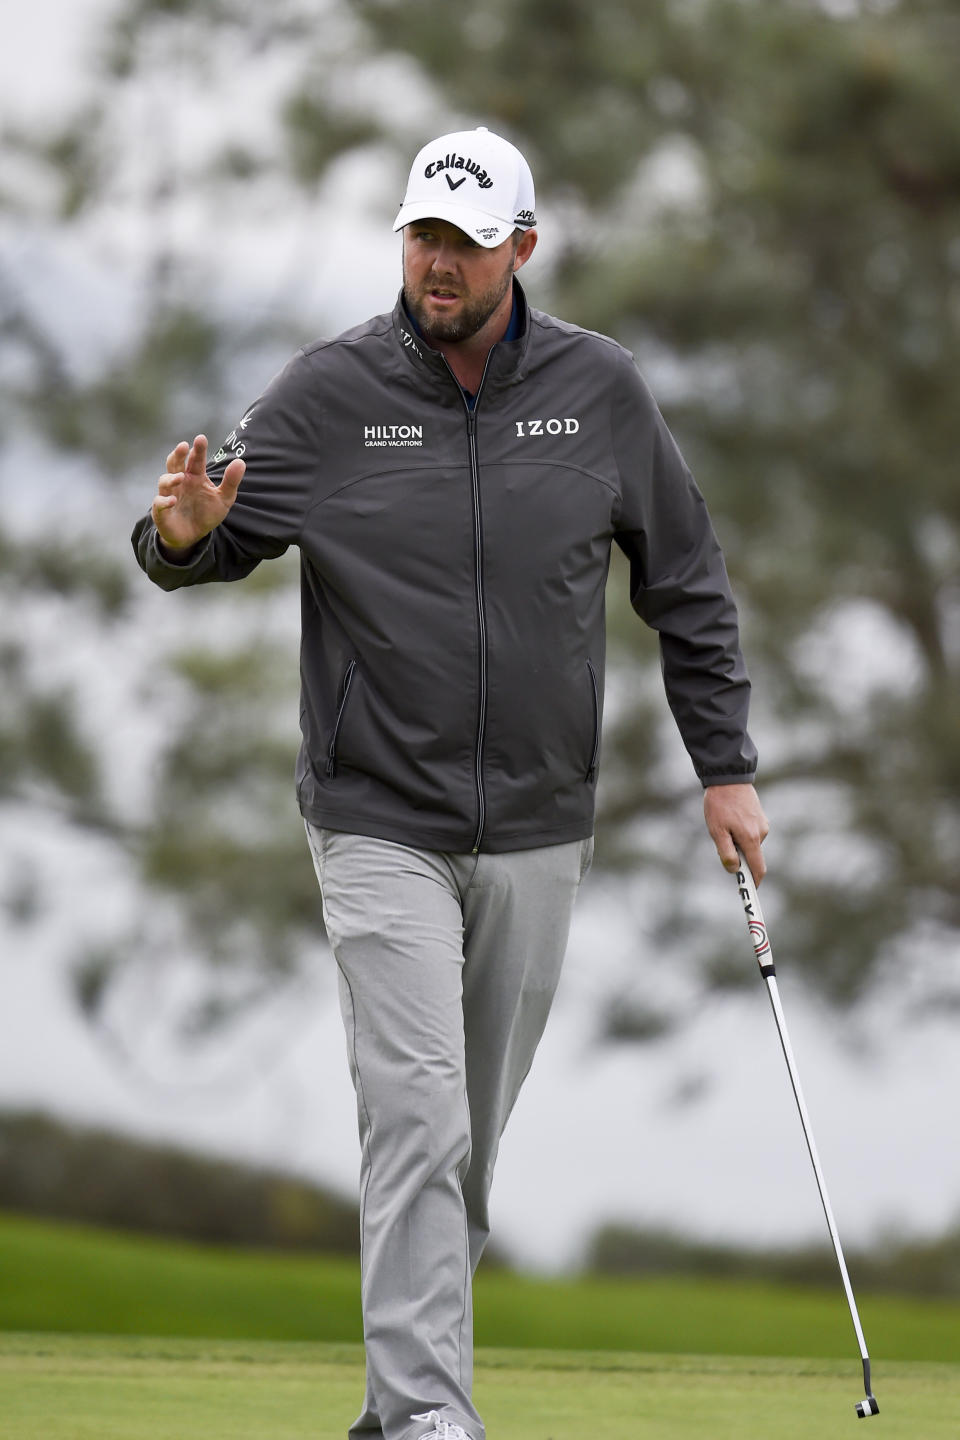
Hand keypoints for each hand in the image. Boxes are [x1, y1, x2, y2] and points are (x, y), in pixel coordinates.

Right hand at [151, 434, 244, 551]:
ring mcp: (169, 494)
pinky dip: (163, 501)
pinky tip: (172, 500)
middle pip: (175, 464)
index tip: (201, 438)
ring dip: (171, 478)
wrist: (194, 535)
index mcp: (195, 476)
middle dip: (178, 454)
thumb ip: (231, 481)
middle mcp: (180, 482)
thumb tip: (241, 461)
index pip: (195, 459)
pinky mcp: (162, 511)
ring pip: (164, 481)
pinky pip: (158, 503)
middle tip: (183, 446)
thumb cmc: (207, 513)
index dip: (198, 450)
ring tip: (181, 477)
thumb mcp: (224, 498)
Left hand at [703, 782, 768, 882]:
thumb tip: (734, 870)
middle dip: (740, 858)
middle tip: (722, 845)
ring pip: (750, 844)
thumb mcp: (717, 831)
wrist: (729, 778)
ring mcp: (762, 825)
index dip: (754, 883)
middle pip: (752, 857)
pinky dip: (741, 833)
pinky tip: (729, 819)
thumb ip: (726, 853)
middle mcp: (761, 833)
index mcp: (751, 839)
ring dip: (737, 843)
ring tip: (723, 825)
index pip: (758, 869)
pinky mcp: (760, 817)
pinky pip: (751, 833)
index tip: (749, 893)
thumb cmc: (720, 805)